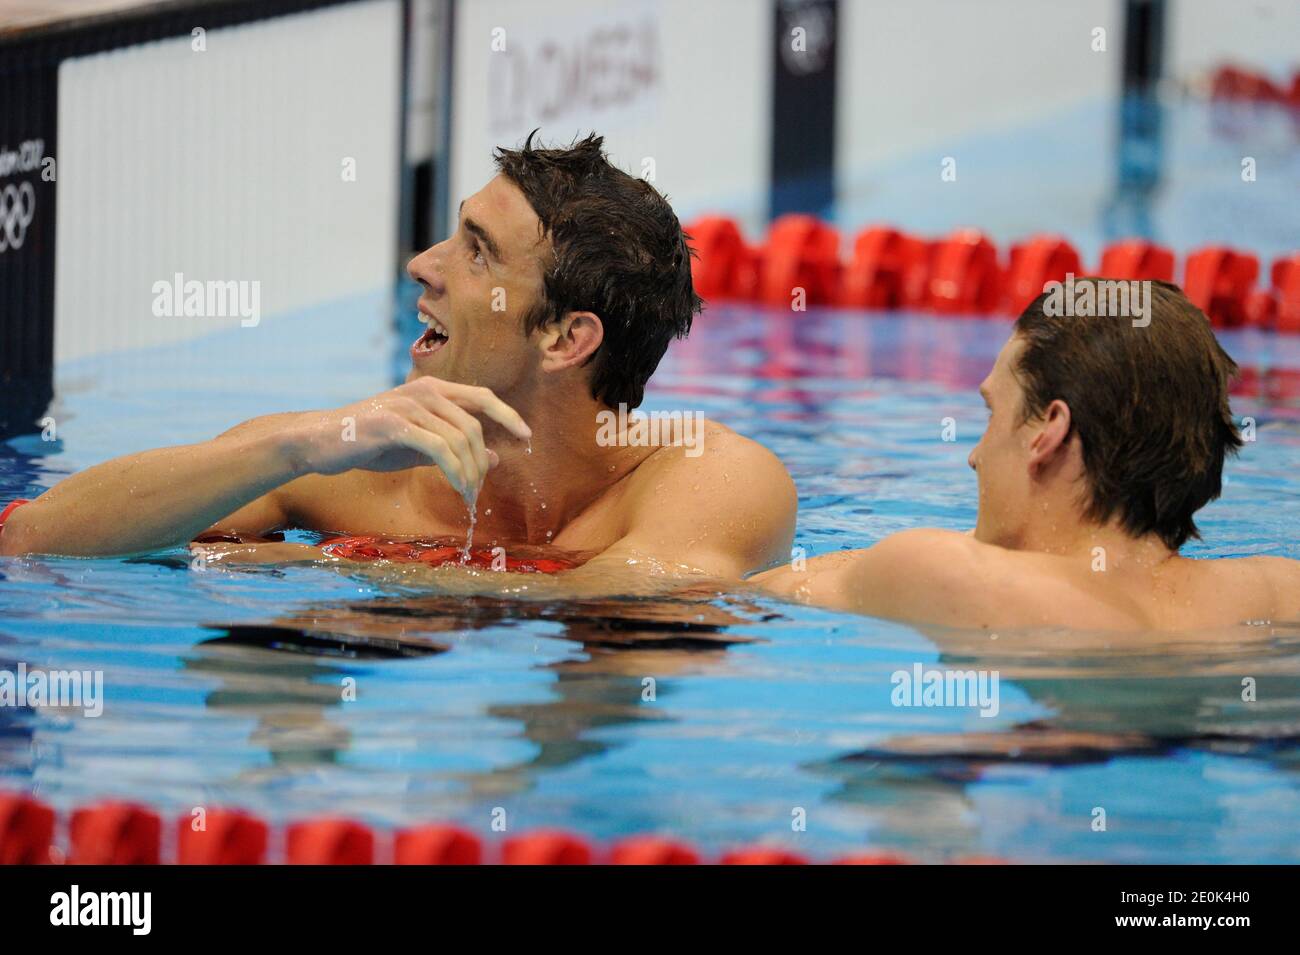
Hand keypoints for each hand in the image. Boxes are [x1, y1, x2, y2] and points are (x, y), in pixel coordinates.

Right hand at [283, 378, 530, 497]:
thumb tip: (496, 457)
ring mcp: (408, 405)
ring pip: (458, 439)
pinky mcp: (393, 425)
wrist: (321, 442)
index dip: (507, 416)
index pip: (482, 397)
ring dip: (468, 472)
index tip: (526, 436)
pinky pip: (438, 449)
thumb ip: (456, 449)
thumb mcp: (420, 446)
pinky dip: (453, 471)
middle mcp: (424, 391)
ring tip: (466, 494)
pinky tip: (455, 486)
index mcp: (433, 389)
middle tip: (477, 489)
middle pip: (473, 425)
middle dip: (481, 461)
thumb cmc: (371, 442)